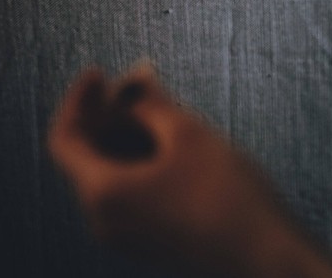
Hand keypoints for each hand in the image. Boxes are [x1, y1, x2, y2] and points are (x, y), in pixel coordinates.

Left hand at [48, 66, 331, 277]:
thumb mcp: (185, 133)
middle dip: (109, 110)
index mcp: (102, 195)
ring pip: (112, 170)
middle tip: (143, 78)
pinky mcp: (150, 238)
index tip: (100, 71)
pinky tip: (171, 133)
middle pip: (88, 153)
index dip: (78, 99)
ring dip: (128, 130)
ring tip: (162, 99)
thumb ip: (149, 101)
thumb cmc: (225, 195)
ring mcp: (127, 234)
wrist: (267, 259)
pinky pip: (130, 188)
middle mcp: (104, 221)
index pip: (64, 139)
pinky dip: (141, 155)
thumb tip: (134, 76)